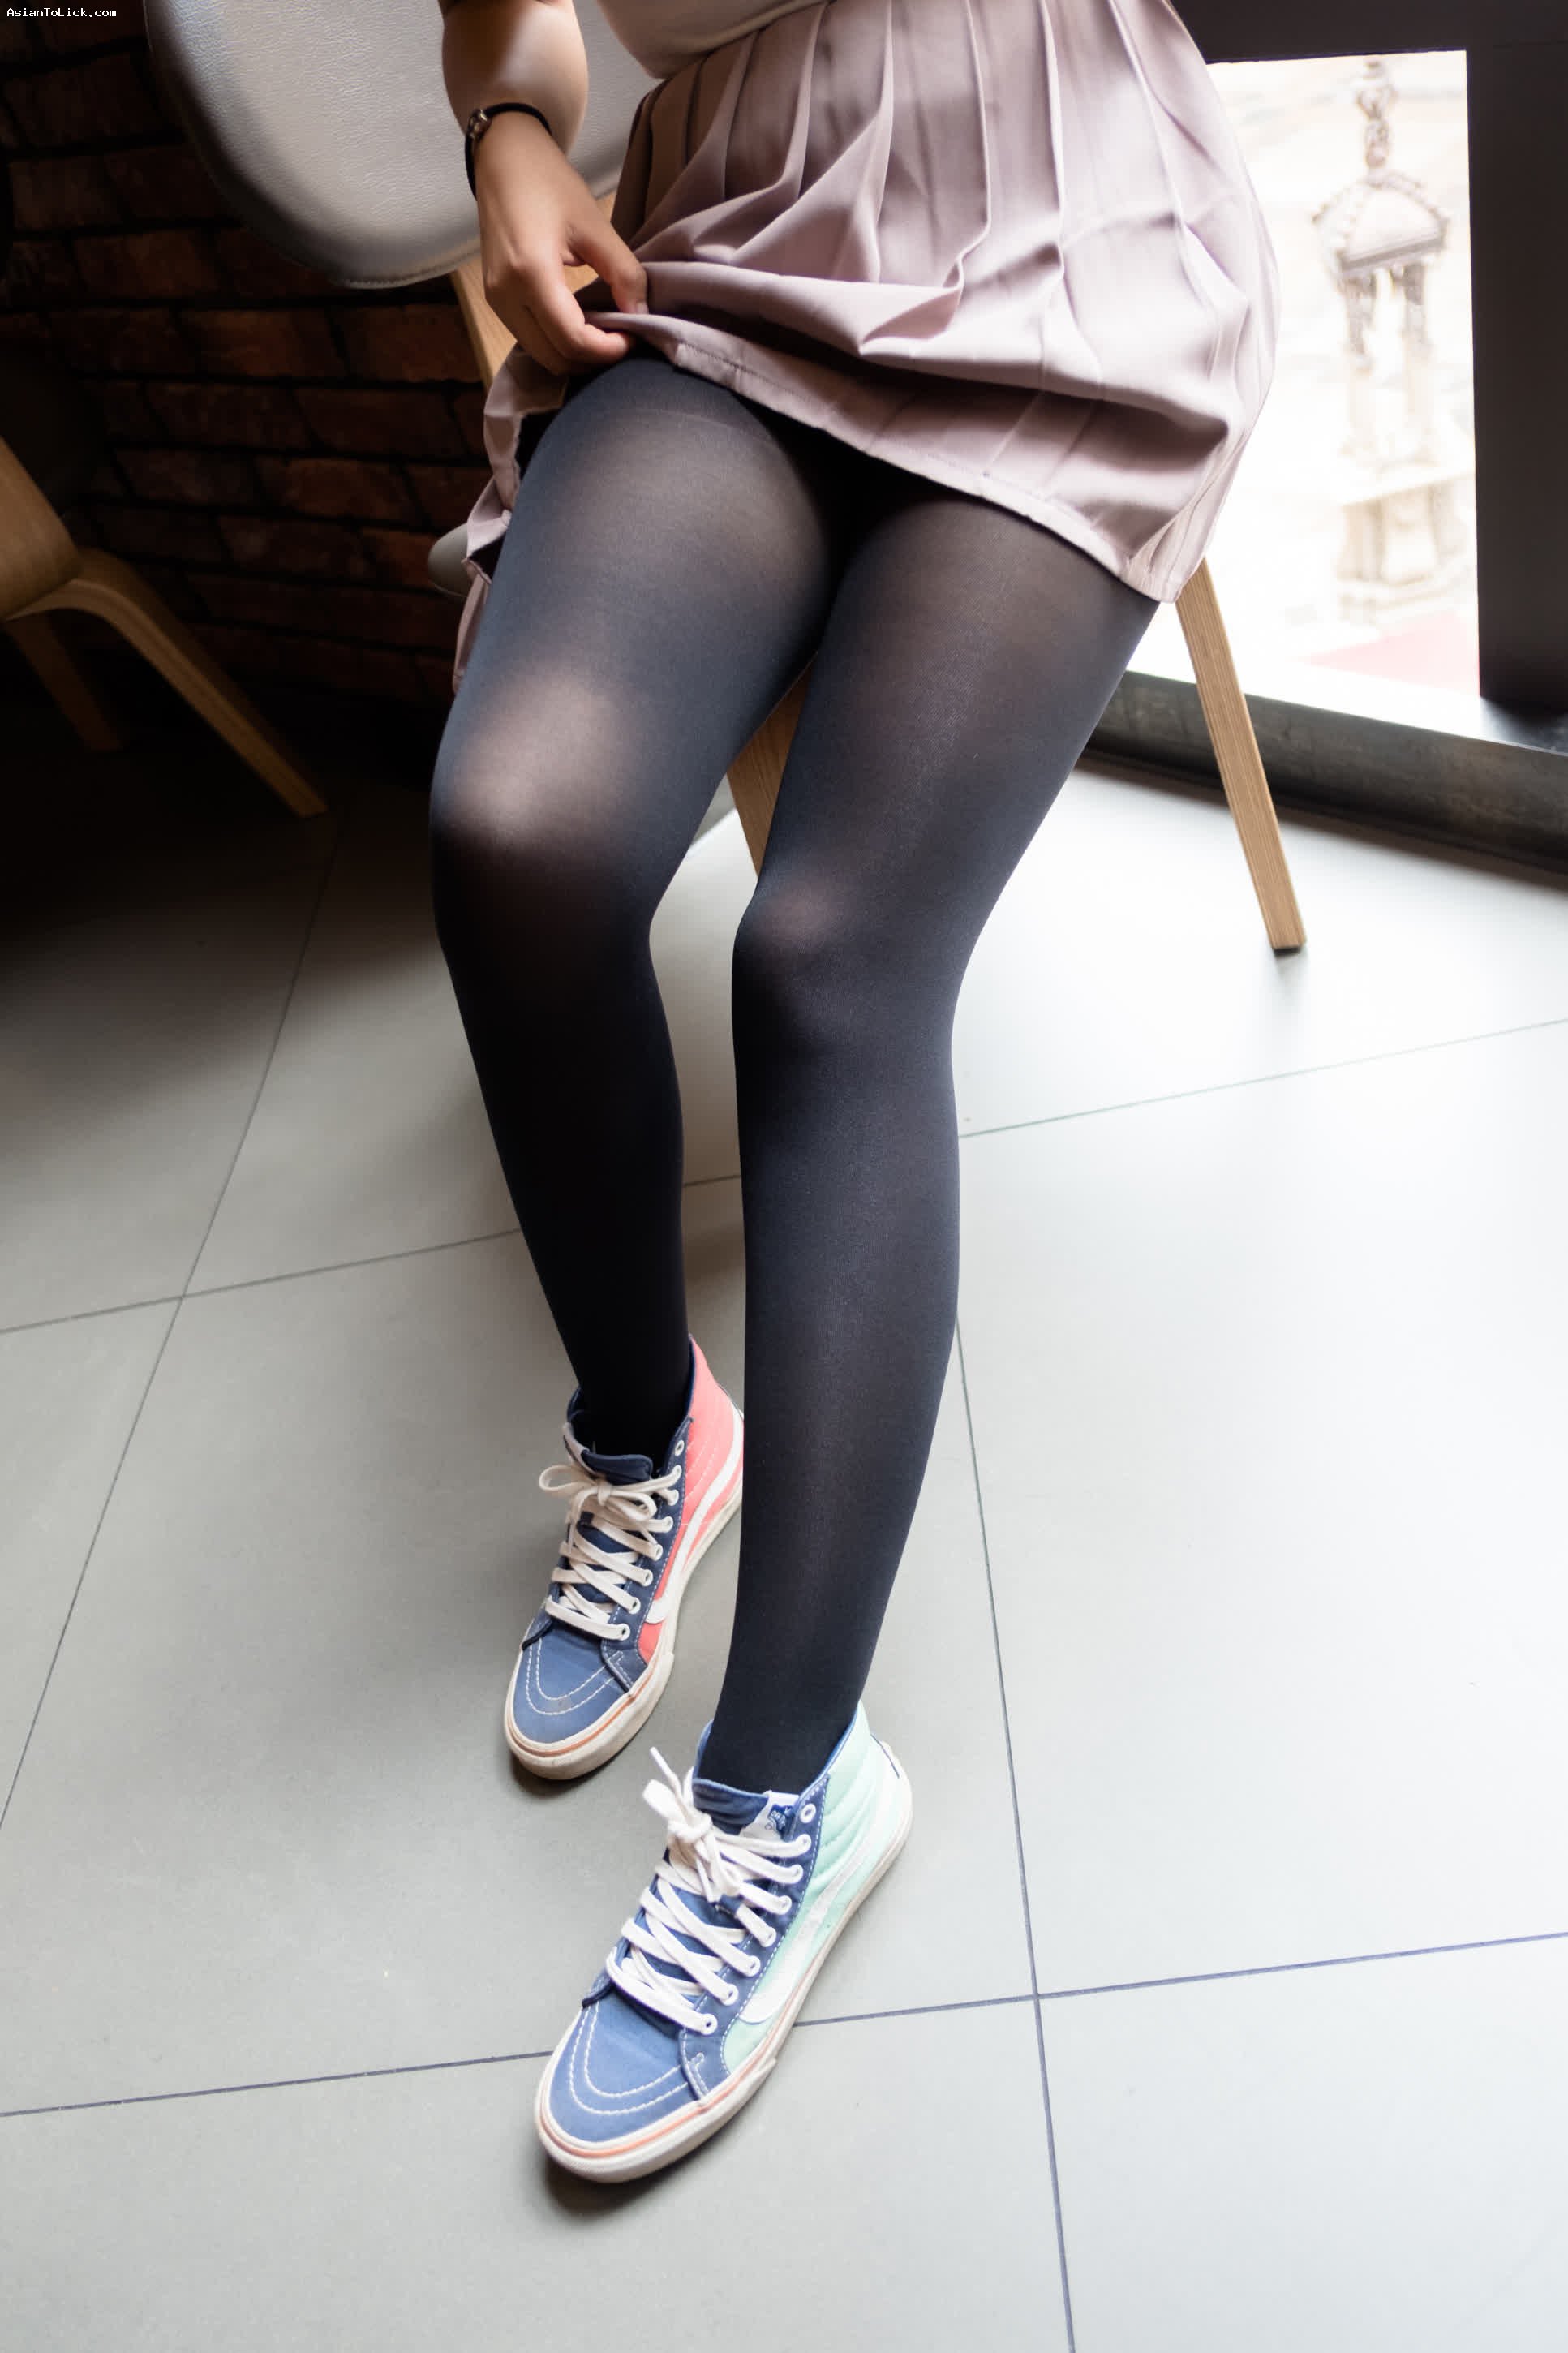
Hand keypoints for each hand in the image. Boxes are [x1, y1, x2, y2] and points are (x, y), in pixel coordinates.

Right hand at [474, 109, 648, 373]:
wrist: (503, 157)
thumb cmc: (548, 182)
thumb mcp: (595, 225)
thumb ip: (623, 273)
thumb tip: (641, 314)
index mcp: (530, 273)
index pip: (573, 340)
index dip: (608, 349)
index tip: (633, 335)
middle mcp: (505, 295)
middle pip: (555, 358)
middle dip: (592, 357)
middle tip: (621, 336)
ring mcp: (495, 300)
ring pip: (540, 353)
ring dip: (575, 351)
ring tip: (603, 328)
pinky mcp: (494, 299)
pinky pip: (530, 337)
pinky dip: (557, 339)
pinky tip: (580, 319)